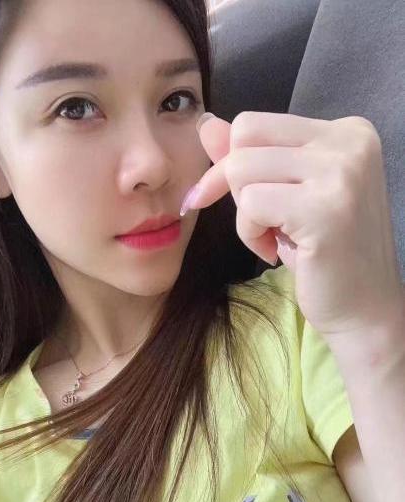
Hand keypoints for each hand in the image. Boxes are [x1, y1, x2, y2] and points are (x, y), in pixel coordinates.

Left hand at [181, 112, 403, 338]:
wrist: (363, 310)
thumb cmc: (324, 255)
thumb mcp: (287, 195)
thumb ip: (252, 157)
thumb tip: (205, 124)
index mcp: (347, 131)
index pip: (256, 124)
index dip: (231, 164)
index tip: (239, 202)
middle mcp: (350, 142)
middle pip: (245, 139)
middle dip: (235, 186)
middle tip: (263, 223)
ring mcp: (342, 172)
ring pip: (241, 169)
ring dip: (244, 214)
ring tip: (273, 239)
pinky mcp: (325, 209)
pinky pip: (251, 204)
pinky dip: (249, 234)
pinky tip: (274, 253)